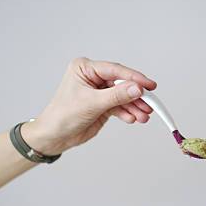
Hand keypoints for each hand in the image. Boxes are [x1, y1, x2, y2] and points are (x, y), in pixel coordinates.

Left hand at [22, 57, 156, 154]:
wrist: (55, 136)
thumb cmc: (63, 115)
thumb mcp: (91, 103)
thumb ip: (117, 96)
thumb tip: (137, 89)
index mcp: (85, 68)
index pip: (115, 70)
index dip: (134, 78)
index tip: (149, 85)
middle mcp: (93, 77)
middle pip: (122, 83)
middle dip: (136, 95)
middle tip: (151, 104)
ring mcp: (99, 91)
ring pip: (123, 96)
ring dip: (134, 106)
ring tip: (144, 116)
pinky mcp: (103, 104)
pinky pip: (120, 106)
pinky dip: (128, 113)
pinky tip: (134, 119)